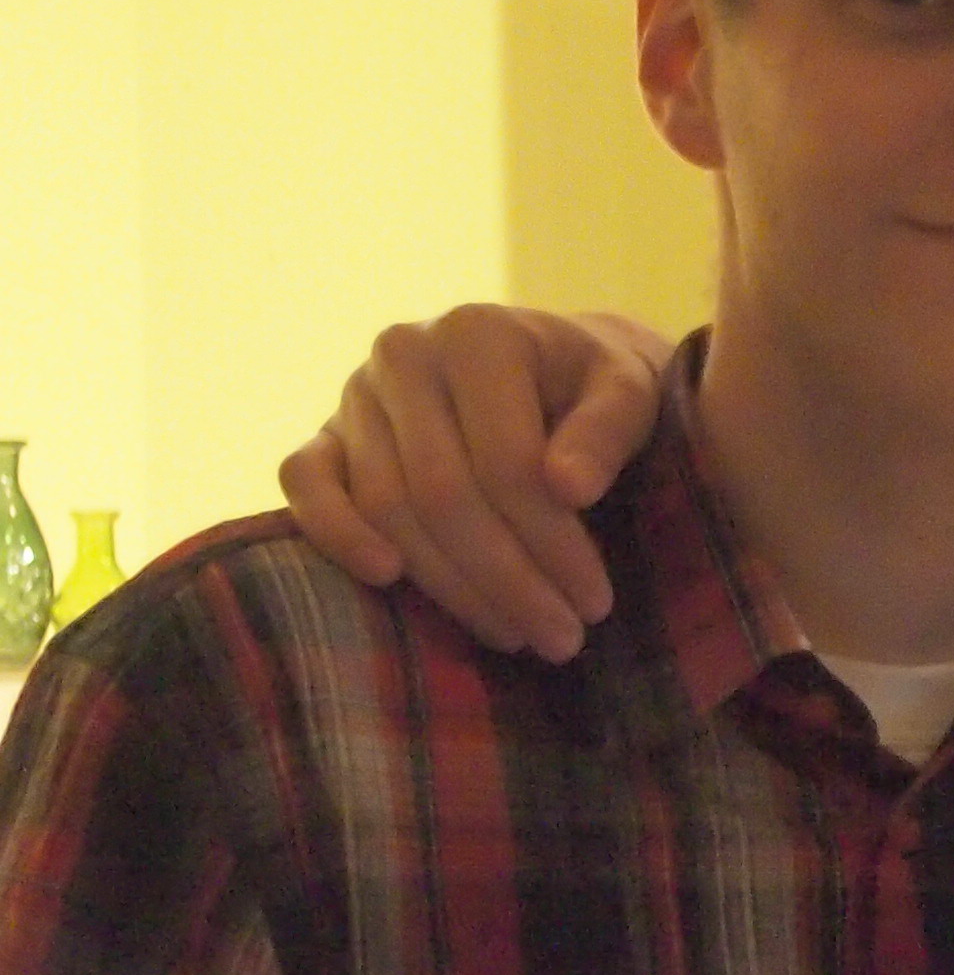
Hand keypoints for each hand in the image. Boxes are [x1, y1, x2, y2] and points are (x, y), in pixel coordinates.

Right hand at [277, 307, 668, 658]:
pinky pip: (303, 483)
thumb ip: (608, 429)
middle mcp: (405, 354)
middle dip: (508, 580)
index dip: (552, 544)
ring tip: (516, 633)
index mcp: (478, 335)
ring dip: (450, 584)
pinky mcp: (324, 431)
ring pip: (387, 507)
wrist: (551, 362)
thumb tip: (569, 487)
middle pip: (444, 494)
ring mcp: (356, 393)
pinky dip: (335, 534)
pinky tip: (388, 580)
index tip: (595, 605)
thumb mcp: (629, 391)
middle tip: (562, 639)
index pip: (506, 462)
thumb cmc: (594, 385)